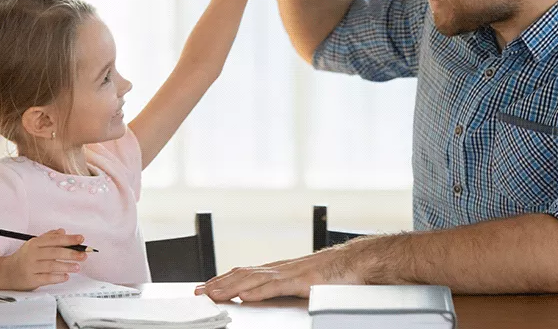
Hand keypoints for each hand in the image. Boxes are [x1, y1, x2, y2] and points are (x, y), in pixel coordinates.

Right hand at [0, 228, 87, 290]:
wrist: (6, 272)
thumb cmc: (23, 257)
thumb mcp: (34, 244)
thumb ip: (49, 237)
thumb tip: (63, 231)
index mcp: (35, 243)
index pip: (55, 240)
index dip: (69, 239)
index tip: (81, 239)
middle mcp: (32, 254)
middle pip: (55, 252)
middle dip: (72, 253)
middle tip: (83, 255)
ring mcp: (30, 267)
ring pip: (52, 266)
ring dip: (67, 266)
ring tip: (77, 267)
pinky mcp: (30, 279)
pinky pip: (46, 278)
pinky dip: (58, 277)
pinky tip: (65, 276)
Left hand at [193, 247, 361, 301]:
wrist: (359, 262)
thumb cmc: (337, 273)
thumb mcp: (305, 281)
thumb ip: (286, 288)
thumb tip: (268, 296)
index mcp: (281, 269)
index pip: (245, 273)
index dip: (224, 279)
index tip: (206, 286)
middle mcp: (281, 268)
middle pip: (243, 274)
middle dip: (219, 283)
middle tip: (198, 292)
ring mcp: (290, 272)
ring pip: (253, 279)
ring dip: (230, 287)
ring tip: (212, 294)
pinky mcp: (302, 281)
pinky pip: (275, 286)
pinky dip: (257, 291)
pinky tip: (244, 296)